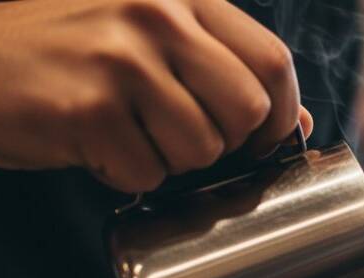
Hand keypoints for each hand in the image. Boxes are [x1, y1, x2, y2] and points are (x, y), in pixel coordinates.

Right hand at [0, 0, 312, 191]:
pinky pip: (147, 174)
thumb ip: (223, 67)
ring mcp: (122, 61)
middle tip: (181, 136)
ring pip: (201, 149)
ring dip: (171, 160)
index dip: (279, 113)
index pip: (272, 61)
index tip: (264, 138)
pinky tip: (97, 144)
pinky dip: (126, 174)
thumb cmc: (68, 52)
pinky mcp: (88, 109)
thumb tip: (295, 119)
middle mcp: (156, 17)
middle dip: (225, 142)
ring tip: (129, 133)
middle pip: (247, 110)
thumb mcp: (152, 38)